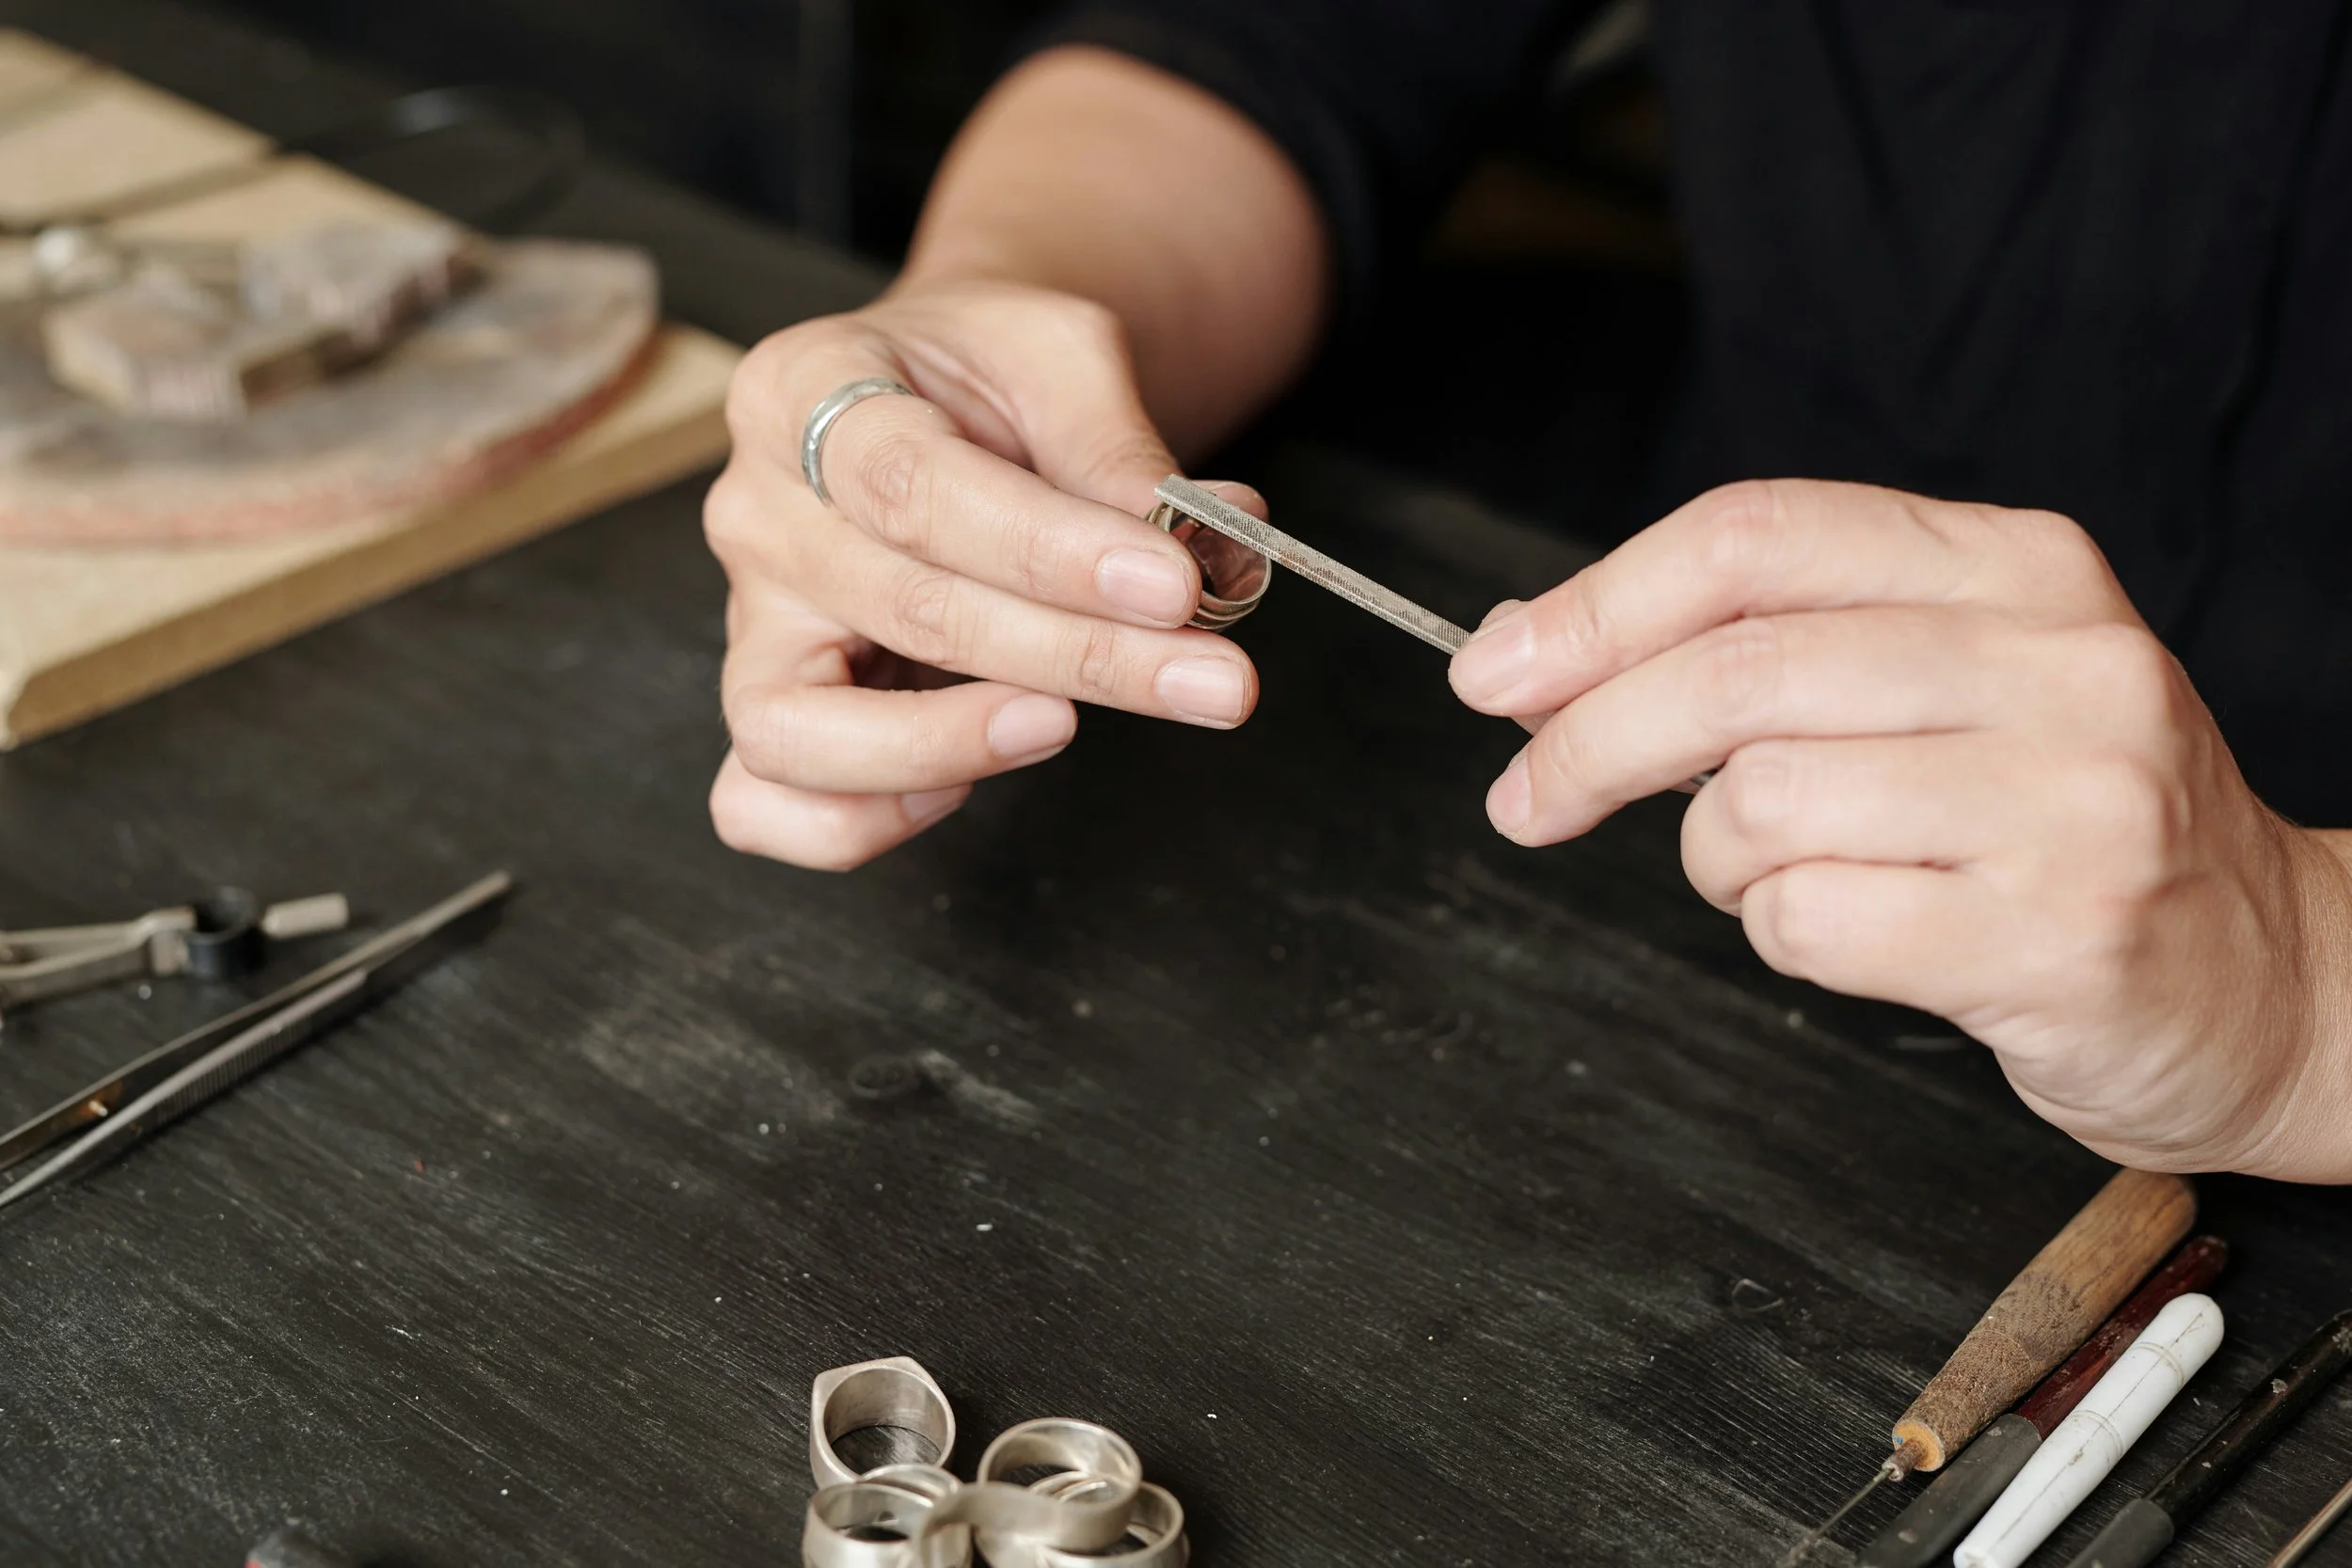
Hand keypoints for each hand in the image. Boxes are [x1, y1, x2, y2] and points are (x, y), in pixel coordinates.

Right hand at [703, 279, 1261, 869]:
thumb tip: (1206, 549)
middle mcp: (756, 510)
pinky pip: (765, 805)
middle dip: (1076, 655)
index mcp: (805, 388)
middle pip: (902, 607)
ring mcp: (751, 621)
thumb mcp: (1062, 354)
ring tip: (1067, 727)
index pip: (913, 486)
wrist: (943, 399)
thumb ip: (1116, 447)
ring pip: (797, 730)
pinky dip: (857, 821)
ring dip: (947, 747)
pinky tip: (968, 780)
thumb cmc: (990, 376)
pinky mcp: (769, 706)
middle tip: (1211, 679)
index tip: (1175, 587)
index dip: (1050, 551)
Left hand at [1448, 479, 2351, 1180]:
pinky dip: (1780, 935)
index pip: (1757, 537)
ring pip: (1758, 802)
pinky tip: (1853, 932)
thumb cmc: (2067, 828)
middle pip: (1735, 668)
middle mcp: (2058, 661)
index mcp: (2019, 569)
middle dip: (1586, 742)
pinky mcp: (2057, 933)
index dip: (1596, 604)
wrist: (2278, 976)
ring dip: (1715, 860)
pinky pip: (1810, 920)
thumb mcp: (1947, 688)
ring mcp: (2070, 797)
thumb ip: (1765, 649)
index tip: (1497, 669)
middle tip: (1525, 799)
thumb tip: (1537, 649)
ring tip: (1780, 877)